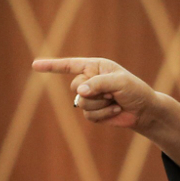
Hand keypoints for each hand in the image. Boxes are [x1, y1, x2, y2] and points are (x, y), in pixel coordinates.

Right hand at [31, 57, 157, 130]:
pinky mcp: (94, 112)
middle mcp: (89, 80)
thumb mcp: (119, 82)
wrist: (145, 110)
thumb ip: (98, 83)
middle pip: (75, 86)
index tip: (34, 65)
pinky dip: (104, 114)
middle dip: (94, 91)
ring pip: (81, 103)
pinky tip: (116, 110)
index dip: (51, 66)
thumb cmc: (135, 91)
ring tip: (115, 101)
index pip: (69, 65)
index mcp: (95, 67)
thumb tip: (79, 92)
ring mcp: (90, 97)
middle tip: (112, 92)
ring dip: (101, 104)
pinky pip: (89, 115)